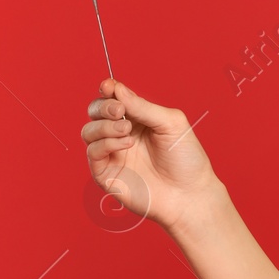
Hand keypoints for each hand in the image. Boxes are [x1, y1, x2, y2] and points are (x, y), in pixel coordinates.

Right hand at [81, 78, 219, 235]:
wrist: (189, 193)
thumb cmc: (186, 158)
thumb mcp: (170, 123)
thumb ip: (143, 106)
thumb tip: (117, 88)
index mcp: (138, 119)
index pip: (113, 99)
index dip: (108, 90)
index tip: (108, 85)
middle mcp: (121, 134)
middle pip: (95, 112)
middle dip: (103, 106)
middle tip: (119, 110)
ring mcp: (112, 154)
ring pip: (89, 131)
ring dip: (105, 126)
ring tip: (128, 130)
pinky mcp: (105, 173)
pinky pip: (92, 152)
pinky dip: (105, 143)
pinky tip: (126, 143)